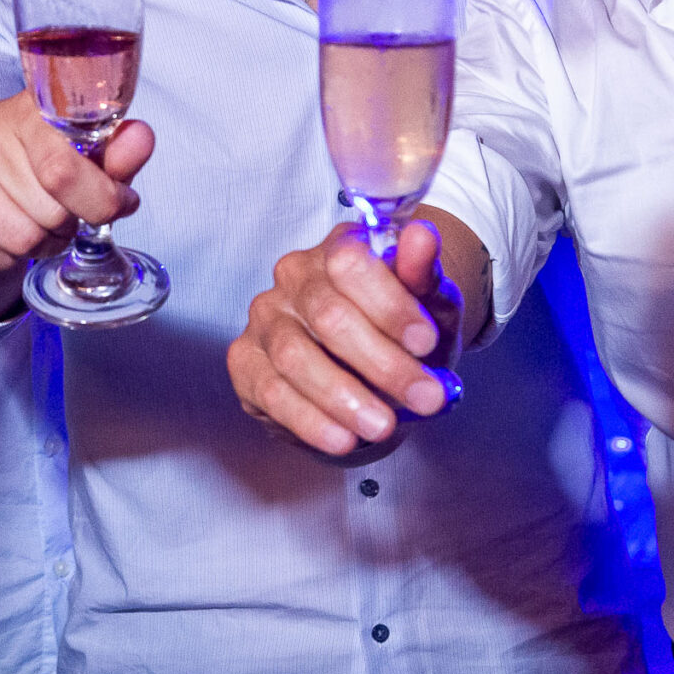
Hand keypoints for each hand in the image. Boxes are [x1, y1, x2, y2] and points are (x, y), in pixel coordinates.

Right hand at [0, 91, 153, 322]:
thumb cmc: (30, 189)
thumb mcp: (83, 171)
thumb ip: (114, 158)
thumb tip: (141, 138)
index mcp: (28, 109)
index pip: (65, 164)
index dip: (99, 199)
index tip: (114, 207)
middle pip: (49, 210)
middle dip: (63, 228)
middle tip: (52, 221)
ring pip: (18, 238)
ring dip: (30, 249)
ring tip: (22, 231)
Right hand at [229, 220, 465, 457]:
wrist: (375, 374)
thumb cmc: (402, 334)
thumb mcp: (429, 308)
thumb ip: (424, 275)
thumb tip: (423, 235)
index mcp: (338, 249)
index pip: (351, 263)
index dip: (389, 303)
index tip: (426, 342)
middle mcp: (294, 276)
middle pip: (328, 315)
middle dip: (382, 363)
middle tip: (424, 398)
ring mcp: (265, 318)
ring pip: (295, 356)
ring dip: (344, 397)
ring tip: (383, 426)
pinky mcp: (244, 360)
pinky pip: (271, 391)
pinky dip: (310, 420)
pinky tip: (342, 438)